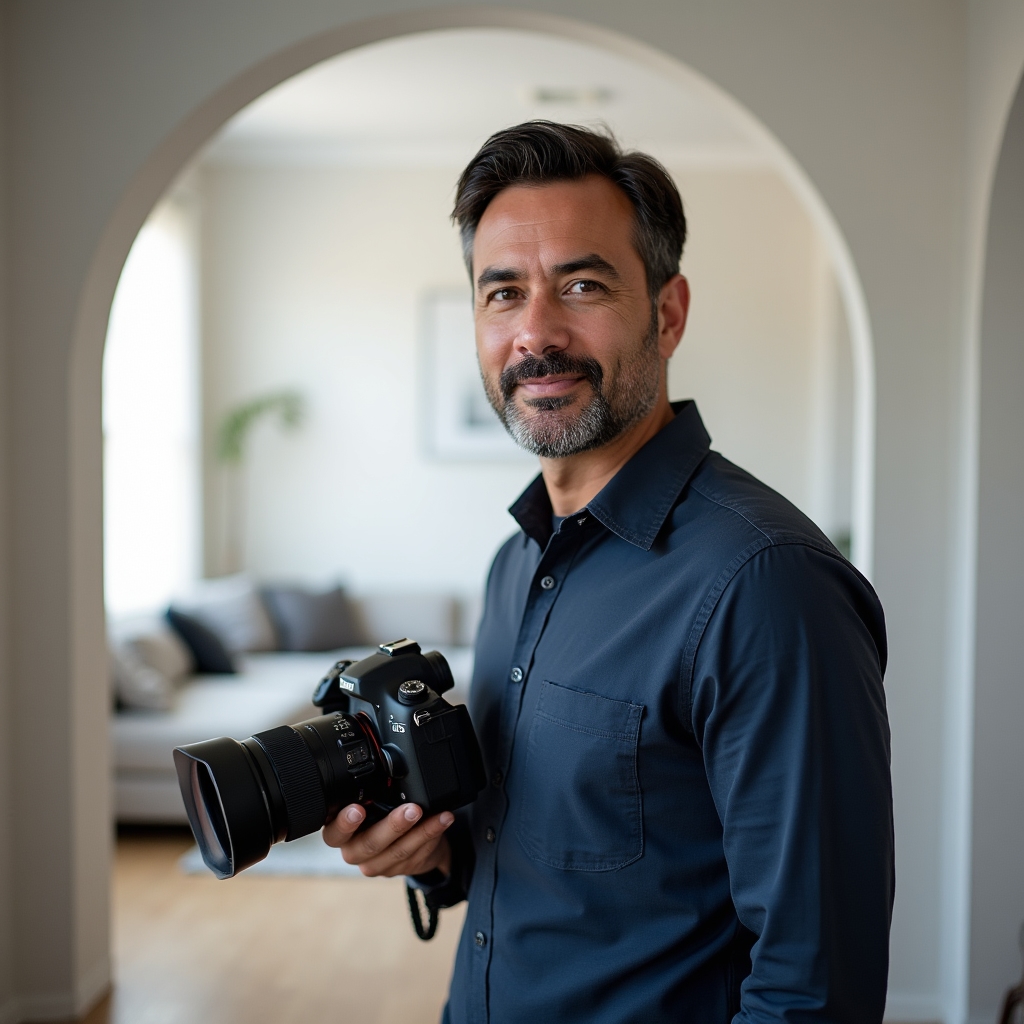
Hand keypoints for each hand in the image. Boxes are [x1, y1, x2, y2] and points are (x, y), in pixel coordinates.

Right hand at [322, 803, 453, 877]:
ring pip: (399, 851)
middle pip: (371, 844)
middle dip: (394, 825)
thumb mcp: (370, 803)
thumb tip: (386, 768)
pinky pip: (417, 854)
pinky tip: (443, 821)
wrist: (400, 842)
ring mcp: (377, 865)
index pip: (335, 832)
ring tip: (437, 815)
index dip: (345, 823)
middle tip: (412, 810)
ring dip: (422, 831)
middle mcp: (355, 852)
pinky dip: (433, 834)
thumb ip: (370, 795)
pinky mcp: (399, 870)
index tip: (358, 809)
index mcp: (341, 833)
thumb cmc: (380, 815)